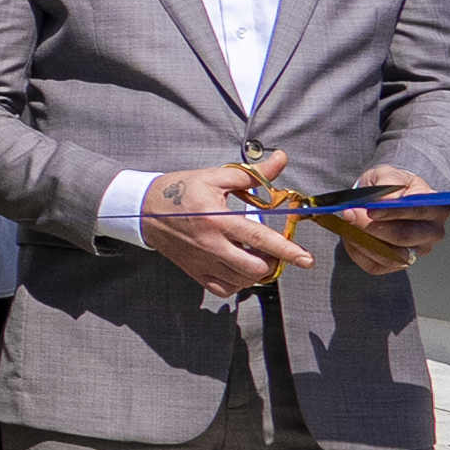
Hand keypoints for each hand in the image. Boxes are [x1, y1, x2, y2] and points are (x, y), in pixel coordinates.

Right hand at [140, 155, 309, 296]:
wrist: (142, 210)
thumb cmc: (178, 191)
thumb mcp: (214, 177)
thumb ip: (252, 174)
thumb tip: (280, 160)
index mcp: (217, 219)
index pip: (259, 237)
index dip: (287, 250)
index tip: (306, 259)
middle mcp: (210, 245)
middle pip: (254, 267)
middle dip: (273, 262)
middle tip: (275, 251)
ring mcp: (201, 261)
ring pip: (241, 281)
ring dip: (257, 271)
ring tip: (258, 257)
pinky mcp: (194, 271)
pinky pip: (223, 289)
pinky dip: (238, 282)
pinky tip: (239, 268)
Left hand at [326, 166, 449, 276]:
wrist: (381, 200)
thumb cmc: (389, 186)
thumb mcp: (387, 174)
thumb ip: (388, 183)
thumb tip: (386, 200)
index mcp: (436, 208)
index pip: (418, 212)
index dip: (393, 212)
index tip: (370, 209)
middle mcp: (432, 233)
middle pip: (403, 237)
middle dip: (371, 227)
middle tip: (349, 214)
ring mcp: (416, 251)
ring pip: (389, 256)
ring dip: (361, 240)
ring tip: (347, 223)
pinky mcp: (398, 264)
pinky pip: (375, 265)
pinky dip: (357, 251)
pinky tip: (351, 235)